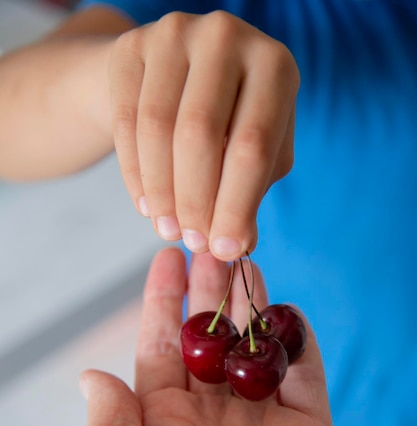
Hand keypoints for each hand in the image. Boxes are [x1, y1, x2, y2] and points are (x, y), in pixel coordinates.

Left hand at [76, 248, 345, 425]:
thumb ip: (107, 410)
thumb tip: (92, 375)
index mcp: (165, 416)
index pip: (163, 342)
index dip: (164, 299)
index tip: (166, 258)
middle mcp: (212, 415)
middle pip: (213, 338)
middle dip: (210, 291)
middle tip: (211, 244)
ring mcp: (261, 422)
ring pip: (256, 347)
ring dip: (252, 306)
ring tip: (246, 260)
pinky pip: (305, 375)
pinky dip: (298, 342)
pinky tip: (287, 310)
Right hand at [108, 12, 299, 259]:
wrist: (174, 77)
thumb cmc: (228, 123)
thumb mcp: (253, 154)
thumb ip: (251, 194)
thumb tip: (238, 246)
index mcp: (275, 66)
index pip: (253, 146)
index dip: (237, 205)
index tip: (225, 250)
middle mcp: (228, 36)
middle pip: (202, 135)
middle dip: (196, 202)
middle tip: (193, 243)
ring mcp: (176, 32)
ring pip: (158, 129)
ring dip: (162, 192)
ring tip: (168, 230)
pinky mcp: (132, 45)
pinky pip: (126, 122)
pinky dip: (135, 174)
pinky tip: (147, 206)